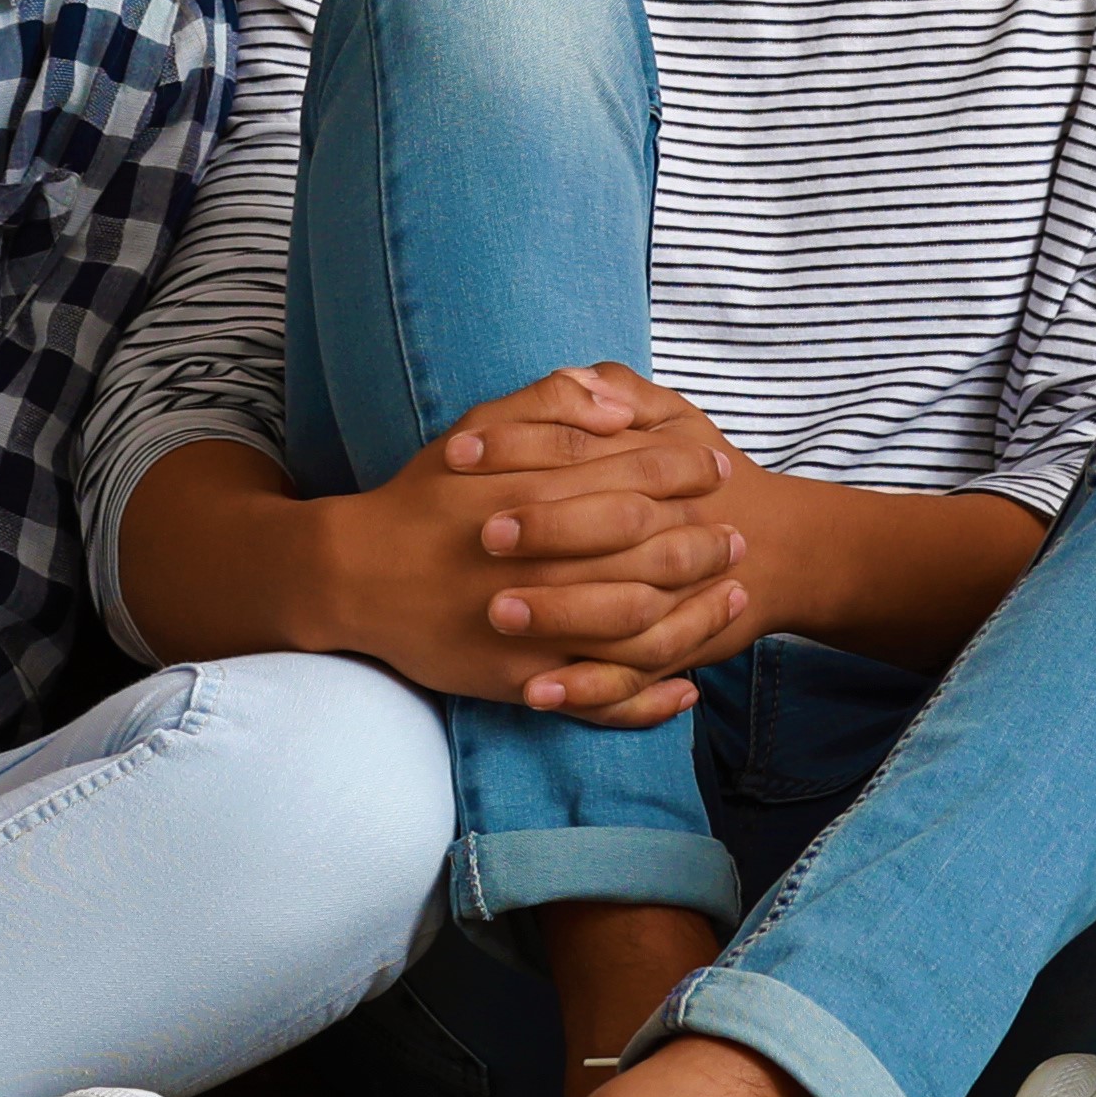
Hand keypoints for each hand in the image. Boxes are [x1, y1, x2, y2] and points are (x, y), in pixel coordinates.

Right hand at [326, 368, 754, 720]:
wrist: (355, 577)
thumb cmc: (422, 496)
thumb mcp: (476, 427)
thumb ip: (546, 403)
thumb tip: (615, 400)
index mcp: (534, 493)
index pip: (632, 476)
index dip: (684, 469)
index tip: (718, 464)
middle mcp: (542, 561)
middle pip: (648, 552)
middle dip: (704, 542)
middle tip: (740, 535)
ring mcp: (535, 627)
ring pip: (637, 627)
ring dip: (696, 615)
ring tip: (734, 598)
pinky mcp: (523, 678)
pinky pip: (600, 695)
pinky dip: (649, 696)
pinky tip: (687, 686)